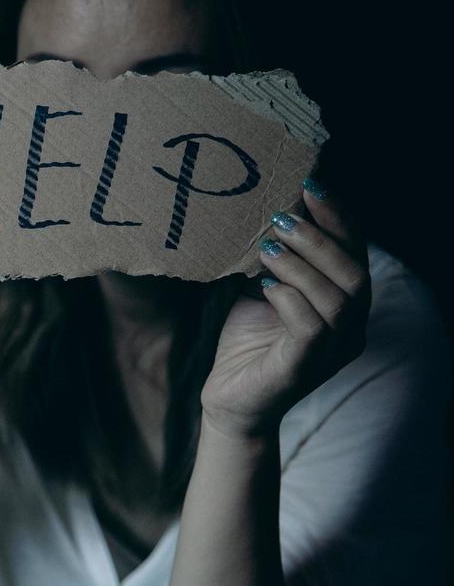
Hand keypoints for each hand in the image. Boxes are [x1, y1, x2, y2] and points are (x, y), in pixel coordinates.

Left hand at [200, 177, 370, 439]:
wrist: (229, 401)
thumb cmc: (248, 344)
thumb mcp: (262, 291)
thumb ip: (274, 259)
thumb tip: (270, 207)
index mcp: (346, 306)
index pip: (355, 254)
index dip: (338, 218)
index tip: (310, 184)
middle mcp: (350, 329)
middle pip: (356, 273)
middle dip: (321, 238)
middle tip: (282, 217)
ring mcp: (332, 351)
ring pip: (338, 298)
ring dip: (301, 265)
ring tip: (266, 248)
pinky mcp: (304, 368)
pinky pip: (310, 327)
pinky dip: (289, 298)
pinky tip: (264, 286)